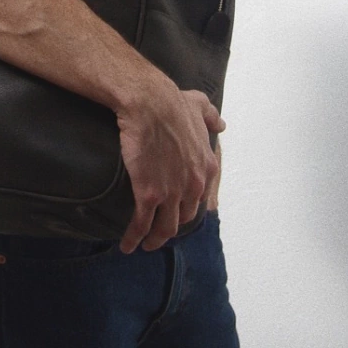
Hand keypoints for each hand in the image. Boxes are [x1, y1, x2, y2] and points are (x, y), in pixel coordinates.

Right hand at [116, 73, 223, 254]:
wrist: (150, 103)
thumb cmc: (172, 102)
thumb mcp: (199, 106)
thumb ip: (210, 116)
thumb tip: (220, 124)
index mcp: (207, 167)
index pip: (201, 198)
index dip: (188, 208)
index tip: (178, 212)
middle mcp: (193, 185)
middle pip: (183, 217)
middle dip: (172, 227)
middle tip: (160, 231)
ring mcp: (172, 192)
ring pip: (165, 227)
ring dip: (154, 240)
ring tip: (144, 245)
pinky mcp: (150, 194)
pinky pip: (142, 223)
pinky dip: (134, 237)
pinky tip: (127, 245)